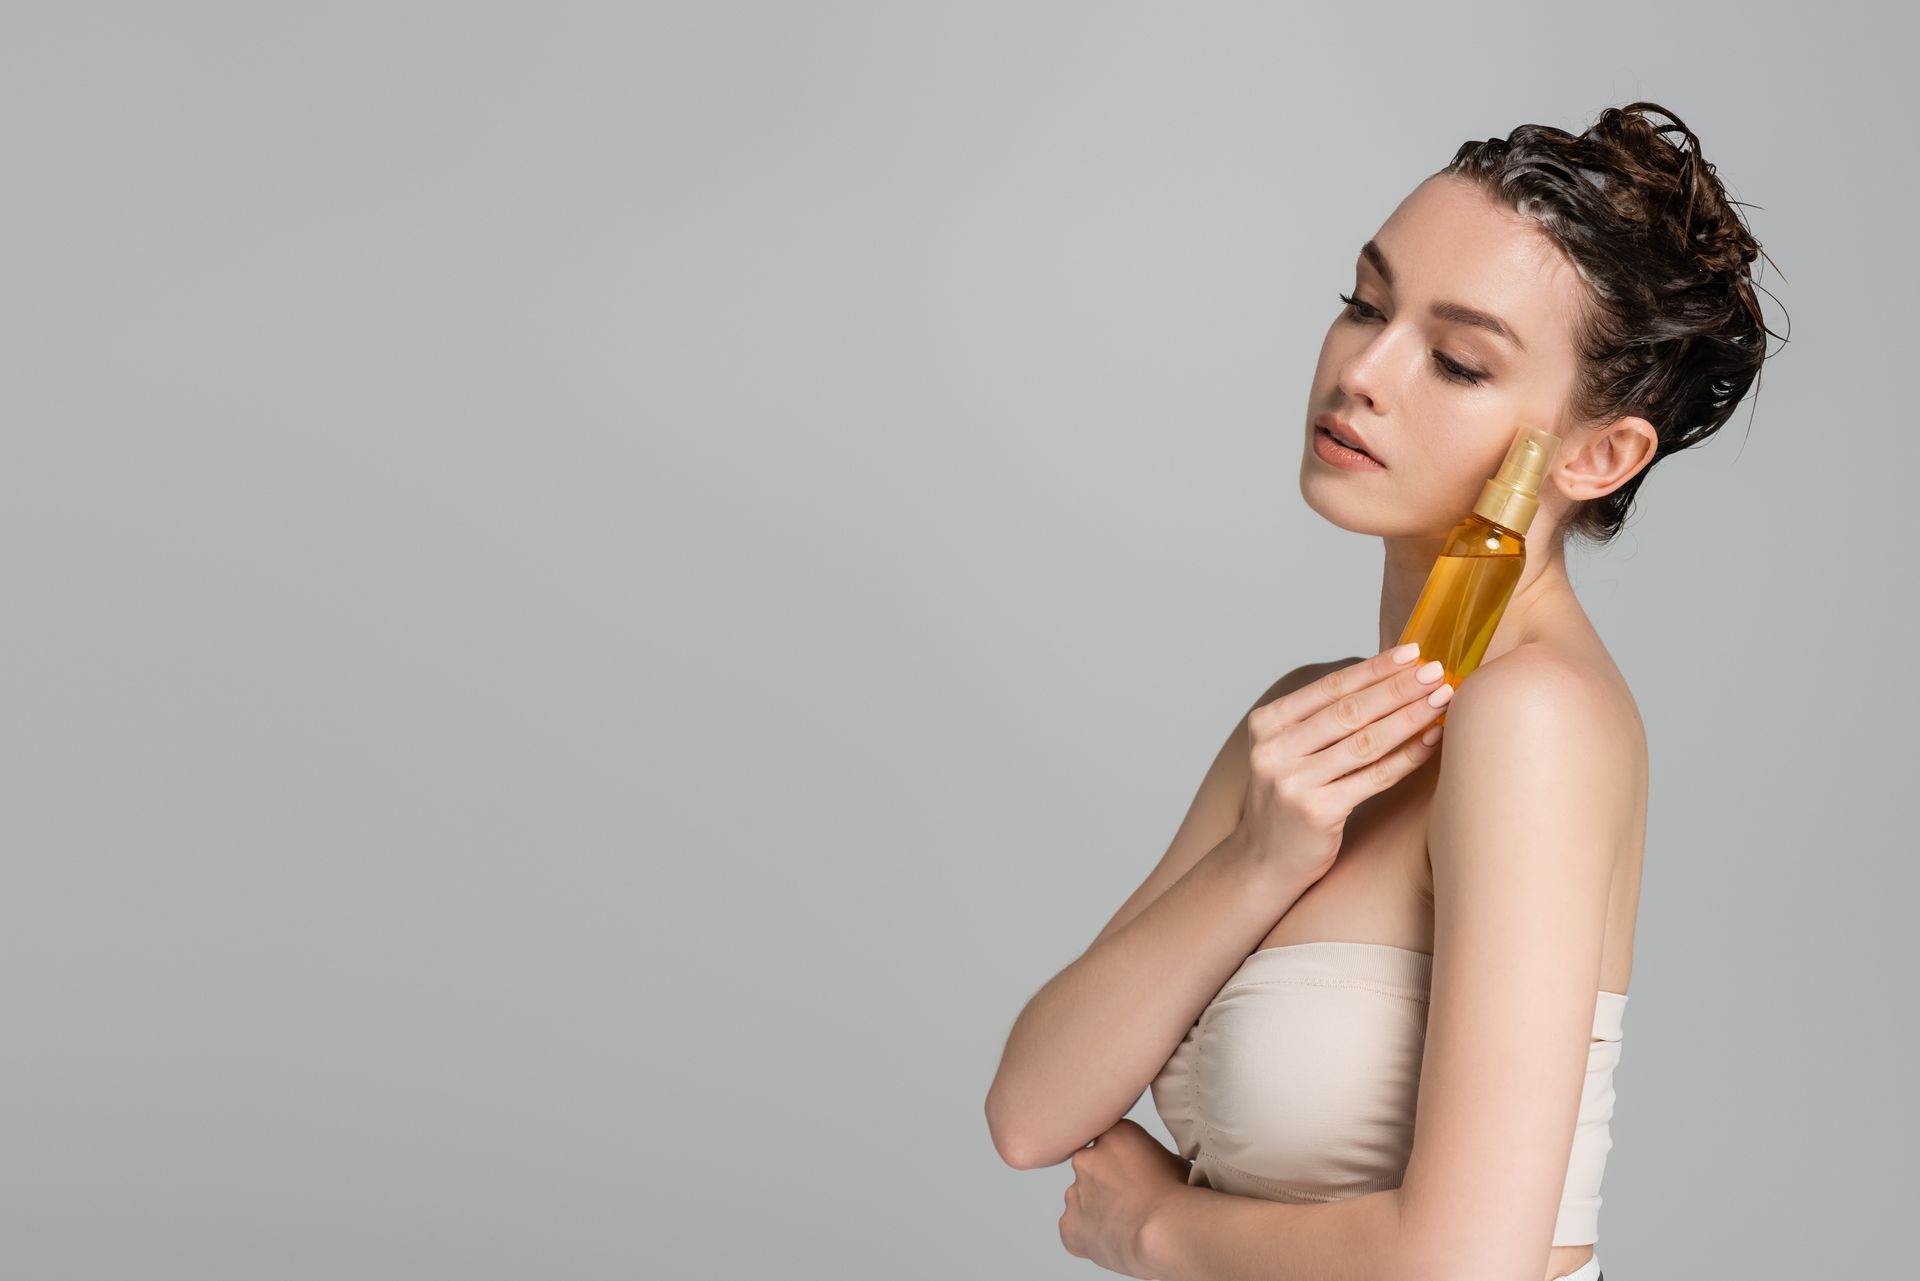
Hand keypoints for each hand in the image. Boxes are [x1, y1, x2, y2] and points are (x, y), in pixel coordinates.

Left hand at [1058, 1119, 1191, 1278]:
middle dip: (1105, 1183)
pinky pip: (1074, 1229)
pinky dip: (1088, 1237)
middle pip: (1091, 1168)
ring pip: (1080, 1199)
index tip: (1137, 1176)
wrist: (1168, 1231)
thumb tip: (1151, 1168)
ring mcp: (1074, 1192)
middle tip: (1131, 1203)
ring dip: (1096, 1210)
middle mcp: (1087, 1158)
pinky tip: (1113, 1242)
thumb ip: (1148, 1157)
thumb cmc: (1181, 1198)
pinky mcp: (1068, 1225)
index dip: (1124, 1161)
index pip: (1111, 1141)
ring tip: (1126, 1226)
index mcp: (1114, 1134)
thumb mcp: (1172, 1160)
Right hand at [1236, 643, 1450, 886]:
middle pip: (1349, 711)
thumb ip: (1322, 719)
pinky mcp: (1316, 812)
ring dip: (1410, 717)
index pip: (1329, 688)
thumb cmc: (1289, 800)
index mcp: (1266, 724)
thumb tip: (1388, 678)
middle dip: (1398, 688)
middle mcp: (1274, 749)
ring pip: (1365, 741)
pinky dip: (1407, 757)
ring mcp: (1292, 782)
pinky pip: (1373, 777)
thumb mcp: (1290, 751)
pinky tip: (1431, 741)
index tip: (1411, 652)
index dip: (1374, 669)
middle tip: (1436, 671)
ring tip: (1442, 699)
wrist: (1263, 862)